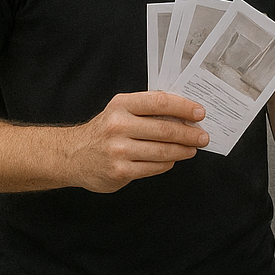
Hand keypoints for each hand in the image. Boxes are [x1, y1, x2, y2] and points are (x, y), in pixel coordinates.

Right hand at [63, 91, 209, 192]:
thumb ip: (147, 109)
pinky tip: (172, 160)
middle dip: (189, 133)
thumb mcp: (120, 110)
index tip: (199, 113)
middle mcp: (119, 126)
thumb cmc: (104, 131)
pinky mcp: (120, 171)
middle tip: (202, 136)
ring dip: (183, 150)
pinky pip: (154, 168)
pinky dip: (167, 163)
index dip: (184, 107)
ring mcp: (119, 150)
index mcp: (122, 105)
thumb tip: (184, 112)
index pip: (160, 102)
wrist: (73, 155)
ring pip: (162, 151)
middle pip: (165, 129)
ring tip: (192, 149)